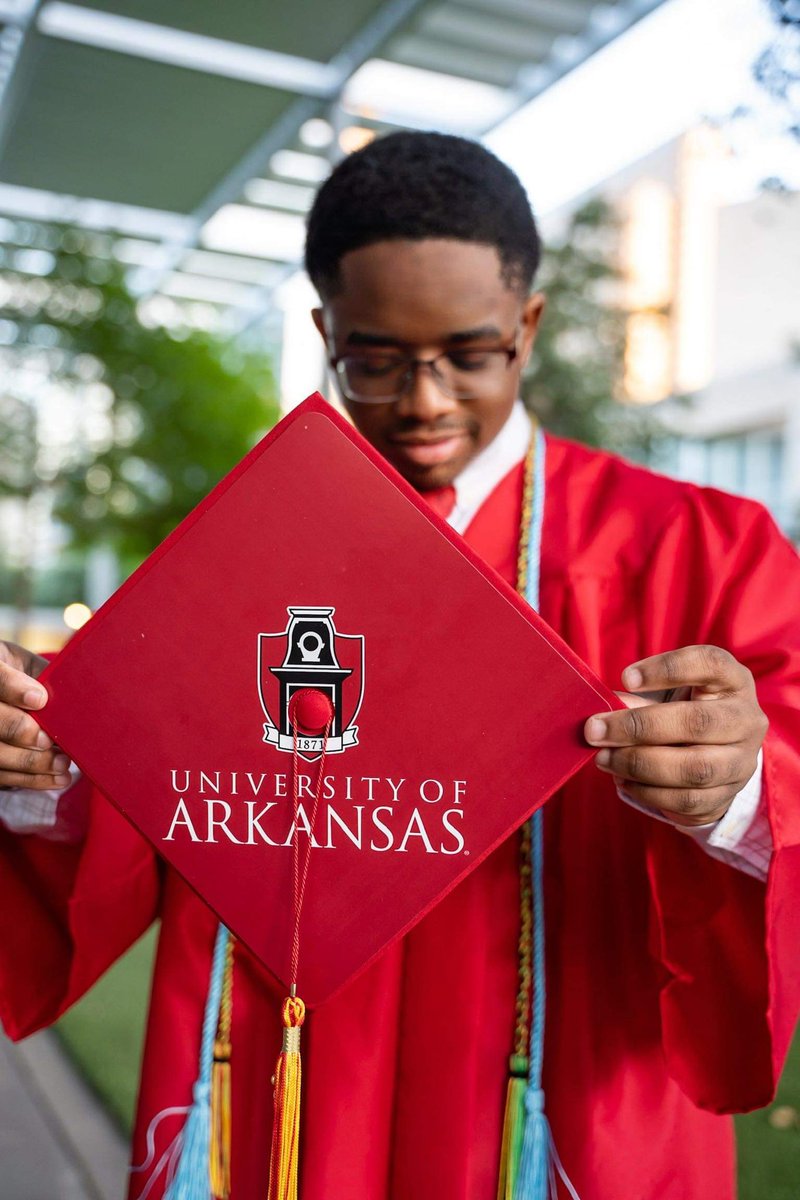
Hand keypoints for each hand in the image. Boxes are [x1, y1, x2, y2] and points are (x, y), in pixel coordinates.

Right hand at [0, 642, 70, 789]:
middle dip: (22, 732)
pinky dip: (31, 780)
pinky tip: (56, 779)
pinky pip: (3, 776)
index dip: (14, 689)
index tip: (39, 698)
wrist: (3, 689)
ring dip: (31, 762)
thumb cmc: (19, 674)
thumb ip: (44, 673)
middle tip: (50, 740)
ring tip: (62, 764)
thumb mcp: (27, 663)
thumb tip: (78, 684)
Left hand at [584, 645, 767, 826]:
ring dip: (638, 764)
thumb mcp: (668, 694)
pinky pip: (686, 800)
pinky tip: (623, 780)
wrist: (718, 754)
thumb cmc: (684, 710)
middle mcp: (745, 719)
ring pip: (693, 768)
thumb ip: (638, 697)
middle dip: (638, 727)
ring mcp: (742, 761)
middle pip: (697, 722)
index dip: (667, 669)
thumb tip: (604, 713)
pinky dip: (647, 792)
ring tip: (603, 758)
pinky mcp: (728, 795)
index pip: (709, 663)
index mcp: (733, 681)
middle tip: (594, 730)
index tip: (625, 677)